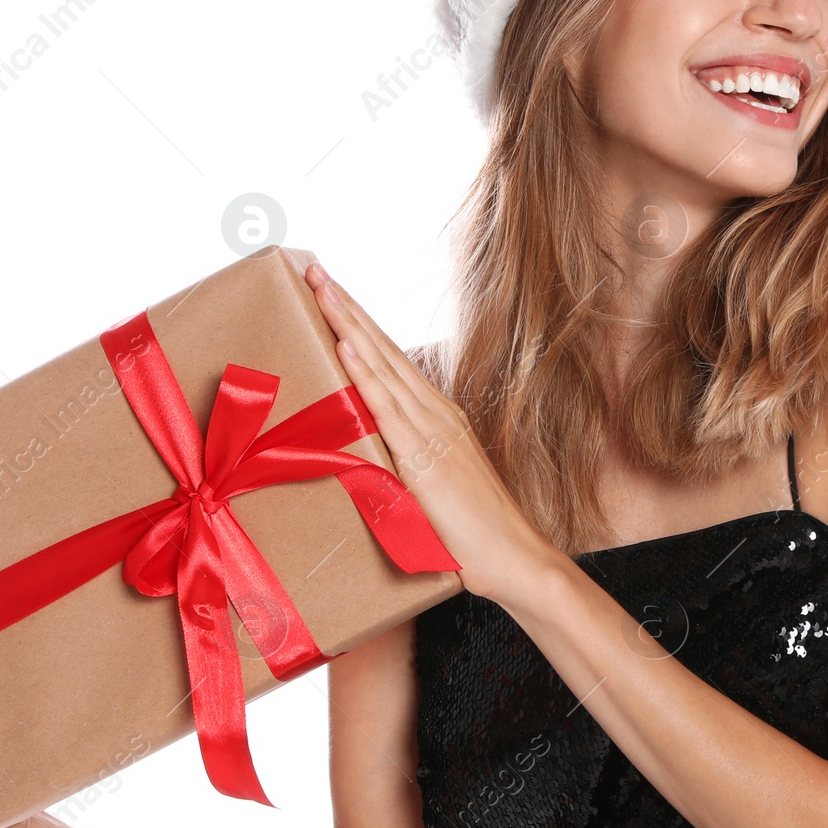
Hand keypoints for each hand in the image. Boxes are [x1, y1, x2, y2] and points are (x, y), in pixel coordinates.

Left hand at [303, 261, 562, 605]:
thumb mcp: (432, 491)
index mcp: (436, 417)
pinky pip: (387, 405)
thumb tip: (368, 466)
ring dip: (348, 323)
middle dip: (346, 307)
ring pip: (381, 365)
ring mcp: (431, 430)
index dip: (359, 324)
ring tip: (321, 287)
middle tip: (313, 268)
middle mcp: (434, 412)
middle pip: (382, 349)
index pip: (389, 360)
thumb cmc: (474, 536)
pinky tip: (345, 344)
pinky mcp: (425, 457)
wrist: (514, 559)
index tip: (331, 292)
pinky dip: (364, 372)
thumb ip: (404, 469)